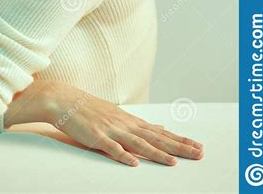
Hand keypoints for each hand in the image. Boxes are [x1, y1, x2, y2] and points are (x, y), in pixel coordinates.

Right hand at [46, 81, 203, 166]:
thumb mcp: (119, 114)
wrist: (64, 100)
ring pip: (138, 143)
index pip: (160, 132)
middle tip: (198, 153)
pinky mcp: (96, 136)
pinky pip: (111, 148)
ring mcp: (111, 130)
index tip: (197, 146)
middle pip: (155, 138)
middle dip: (178, 147)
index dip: (179, 140)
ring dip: (157, 153)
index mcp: (130, 121)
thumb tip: (161, 128)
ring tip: (174, 162)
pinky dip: (123, 156)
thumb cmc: (90, 109)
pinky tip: (134, 163)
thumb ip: (140, 124)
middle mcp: (124, 124)